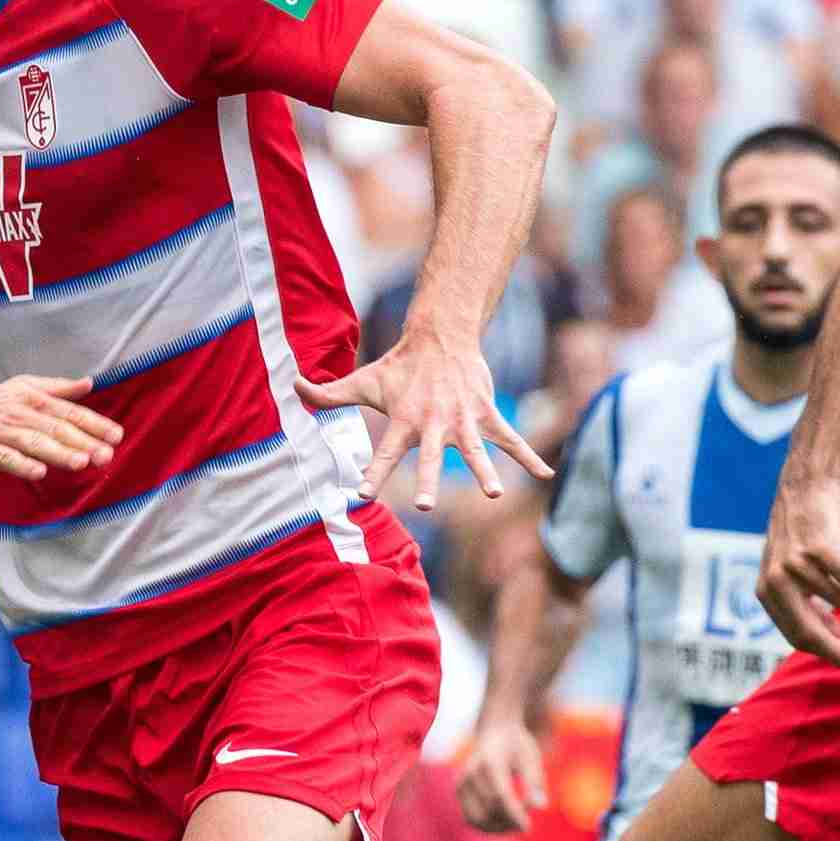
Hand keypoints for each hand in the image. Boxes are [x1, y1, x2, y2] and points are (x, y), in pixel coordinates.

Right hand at [0, 376, 122, 481]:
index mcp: (35, 399)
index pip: (70, 413)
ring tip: (81, 462)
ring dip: (58, 452)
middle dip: (83, 442)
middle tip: (107, 455)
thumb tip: (89, 384)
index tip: (117, 435)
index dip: (95, 424)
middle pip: (56, 429)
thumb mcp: (26, 388)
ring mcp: (2, 432)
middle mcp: (21, 414)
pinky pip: (5, 457)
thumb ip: (58, 388)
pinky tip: (39, 472)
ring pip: (34, 443)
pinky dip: (22, 464)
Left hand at [300, 327, 551, 511]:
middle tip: (428, 506)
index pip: (384, 453)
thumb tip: (292, 387)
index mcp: (403, 420)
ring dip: (486, 472)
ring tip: (495, 494)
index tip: (361, 495)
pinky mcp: (487, 414)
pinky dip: (530, 456)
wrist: (442, 334)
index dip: (373, 473)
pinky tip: (547, 476)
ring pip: (476, 451)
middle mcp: (434, 423)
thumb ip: (327, 394)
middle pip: (432, 458)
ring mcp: (464, 420)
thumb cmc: (399, 366)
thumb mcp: (362, 380)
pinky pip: (511, 439)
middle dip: (432, 481)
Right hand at [456, 719, 547, 833]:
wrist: (495, 731)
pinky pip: (469, 818)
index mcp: (490, 762)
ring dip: (496, 828)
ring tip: (514, 826)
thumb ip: (535, 782)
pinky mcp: (459, 790)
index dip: (514, 815)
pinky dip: (486, 826)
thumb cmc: (518, 745)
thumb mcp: (531, 758)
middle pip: (488, 810)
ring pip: (476, 819)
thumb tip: (541, 808)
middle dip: (508, 822)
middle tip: (526, 823)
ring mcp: (462, 782)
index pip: (500, 796)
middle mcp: (471, 773)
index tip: (528, 828)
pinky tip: (503, 824)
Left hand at [756, 475, 839, 676]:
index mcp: (767, 593)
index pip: (797, 636)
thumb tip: (834, 635)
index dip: (825, 651)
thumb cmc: (802, 535)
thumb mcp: (794, 573)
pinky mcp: (819, 550)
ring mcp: (795, 566)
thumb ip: (808, 605)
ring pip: (838, 602)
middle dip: (839, 655)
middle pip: (810, 634)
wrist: (803, 488)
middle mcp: (776, 582)